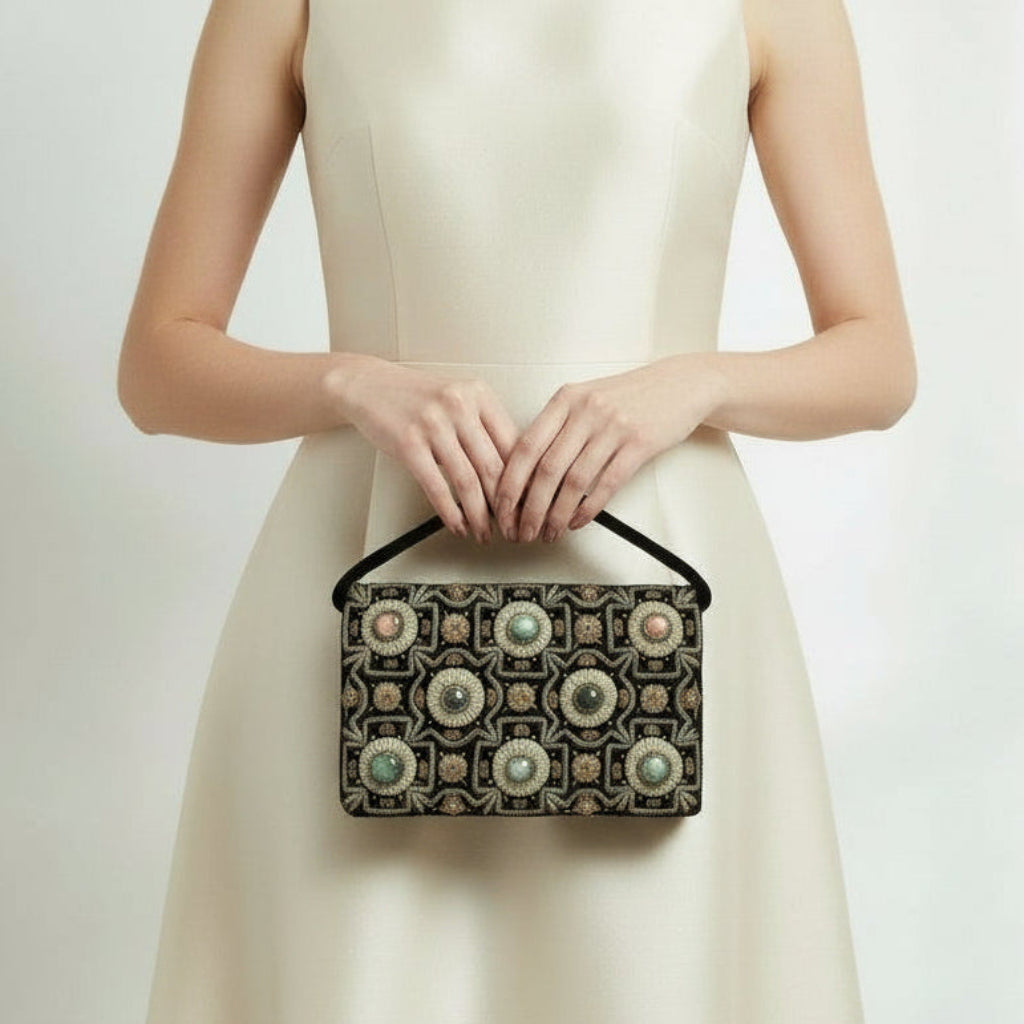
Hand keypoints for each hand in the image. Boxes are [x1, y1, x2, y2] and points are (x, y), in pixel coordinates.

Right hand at [335, 355, 519, 541]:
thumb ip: (484, 429)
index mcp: (480, 395)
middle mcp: (459, 406)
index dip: (523, 481)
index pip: (514, 445)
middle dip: (506, 506)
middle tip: (511, 526)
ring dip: (479, 516)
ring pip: (468, 481)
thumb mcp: (458, 400)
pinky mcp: (409, 443)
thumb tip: (512, 474)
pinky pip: (436, 487)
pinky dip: (450, 513)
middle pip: (494, 467)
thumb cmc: (415, 397)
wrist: (369, 385)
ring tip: (483, 532)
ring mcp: (433, 424)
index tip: (526, 503)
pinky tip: (457, 524)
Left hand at [493, 355, 724, 541]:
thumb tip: (526, 474)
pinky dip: (588, 509)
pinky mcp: (639, 443)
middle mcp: (585, 411)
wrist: (680, 384)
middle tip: (522, 531)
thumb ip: (558, 428)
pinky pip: (606, 484)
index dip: (509, 484)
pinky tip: (577, 521)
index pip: (525, 447)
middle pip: (546, 470)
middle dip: (529, 509)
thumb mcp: (586, 400)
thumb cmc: (629, 397)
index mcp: (565, 399)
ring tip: (549, 532)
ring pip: (574, 482)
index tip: (502, 509)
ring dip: (557, 515)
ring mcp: (613, 426)